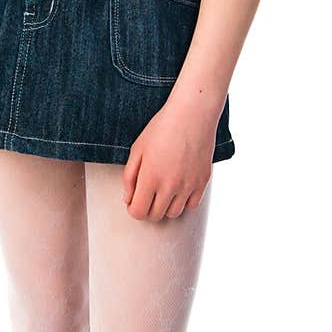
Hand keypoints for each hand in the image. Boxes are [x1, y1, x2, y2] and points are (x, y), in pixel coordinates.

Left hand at [122, 95, 217, 220]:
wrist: (191, 116)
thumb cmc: (162, 128)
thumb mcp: (137, 149)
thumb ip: (129, 177)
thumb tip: (128, 199)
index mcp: (150, 177)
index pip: (138, 212)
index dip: (133, 208)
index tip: (134, 200)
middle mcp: (170, 186)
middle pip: (155, 216)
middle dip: (148, 208)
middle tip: (148, 194)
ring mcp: (188, 186)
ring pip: (174, 214)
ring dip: (165, 207)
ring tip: (163, 190)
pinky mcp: (202, 183)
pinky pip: (191, 206)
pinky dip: (183, 202)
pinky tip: (178, 188)